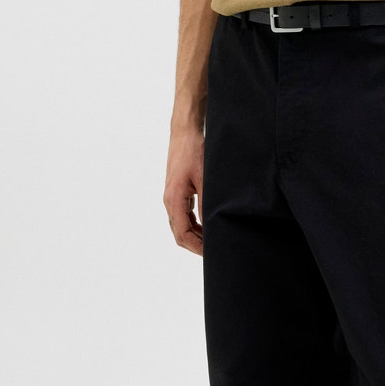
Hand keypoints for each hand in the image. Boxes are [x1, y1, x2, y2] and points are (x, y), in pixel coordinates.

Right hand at [164, 125, 205, 255]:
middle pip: (179, 234)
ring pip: (181, 225)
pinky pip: (182, 215)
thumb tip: (212, 226)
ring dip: (195, 235)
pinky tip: (207, 225)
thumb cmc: (194, 151)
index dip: (197, 247)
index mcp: (173, 200)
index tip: (212, 253)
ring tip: (213, 240)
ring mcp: (171, 196)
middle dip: (196, 245)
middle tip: (215, 250)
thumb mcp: (205, 179)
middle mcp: (169, 201)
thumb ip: (207, 204)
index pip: (182, 234)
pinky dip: (193, 224)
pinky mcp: (177, 191)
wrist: (185, 132)